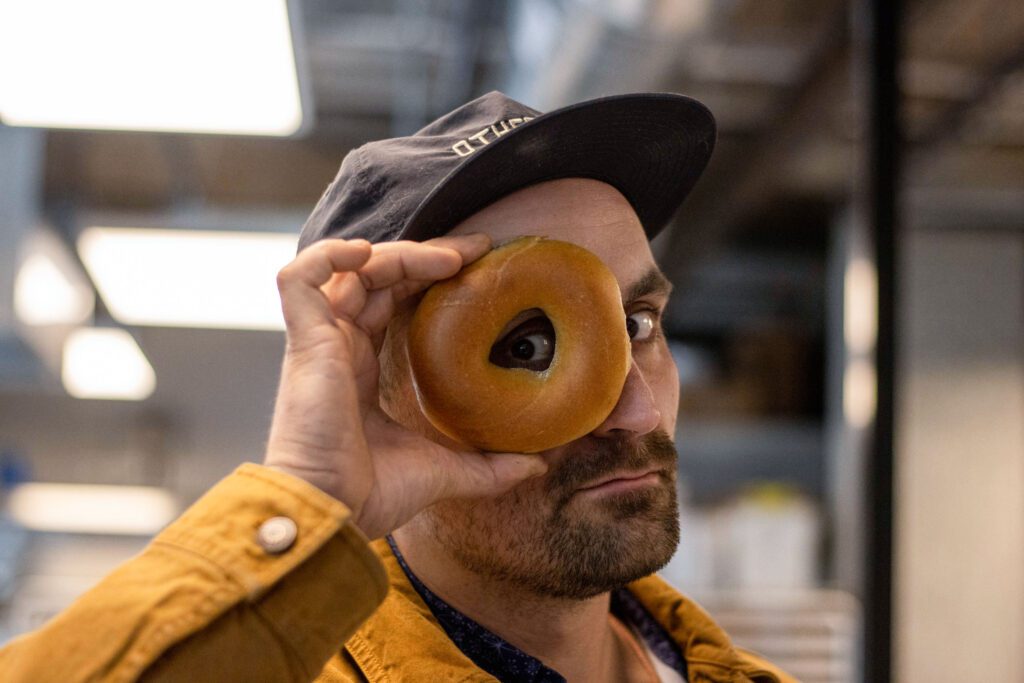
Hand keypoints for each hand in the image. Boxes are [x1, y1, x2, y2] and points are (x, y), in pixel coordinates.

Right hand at [263, 235, 547, 538]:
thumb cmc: (370, 497)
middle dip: (426, 256)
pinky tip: (368, 253)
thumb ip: (488, 466)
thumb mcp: (444, 471)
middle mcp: (339, 348)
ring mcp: (319, 342)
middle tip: (478, 249)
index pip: (393, 303)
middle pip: (378, 278)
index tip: (478, 267)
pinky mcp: (305, 343)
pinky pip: (298, 279)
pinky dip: (329, 256)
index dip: (429, 278)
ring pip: (350, 270)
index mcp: (362, 369)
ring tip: (449, 258)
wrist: (332, 515)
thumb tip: (537, 465)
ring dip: (399, 253)